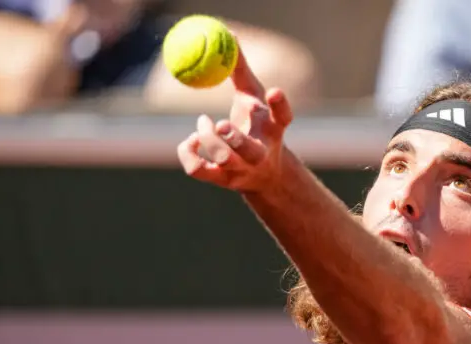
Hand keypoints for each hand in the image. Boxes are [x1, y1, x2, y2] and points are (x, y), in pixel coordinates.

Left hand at [177, 46, 293, 192]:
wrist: (263, 174)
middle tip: (220, 122)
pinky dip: (187, 150)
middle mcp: (260, 155)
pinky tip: (192, 140)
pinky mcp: (219, 180)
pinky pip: (196, 169)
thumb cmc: (256, 128)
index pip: (283, 119)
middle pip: (250, 151)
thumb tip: (229, 36)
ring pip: (222, 158)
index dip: (280, 106)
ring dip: (207, 137)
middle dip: (233, 136)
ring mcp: (240, 171)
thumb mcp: (252, 98)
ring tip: (204, 123)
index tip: (273, 91)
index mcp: (274, 132)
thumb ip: (240, 70)